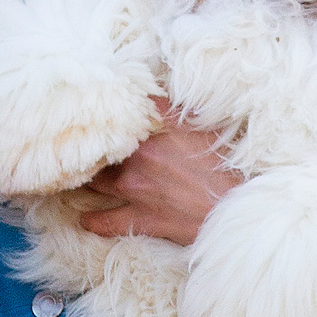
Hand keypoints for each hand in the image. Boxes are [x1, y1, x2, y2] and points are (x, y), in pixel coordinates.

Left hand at [79, 102, 235, 246]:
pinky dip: (92, 220)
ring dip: (86, 177)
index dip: (105, 111)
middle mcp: (139, 156)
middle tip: (80, 145)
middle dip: (92, 146)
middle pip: (101, 147)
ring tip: (76, 176)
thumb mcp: (206, 125)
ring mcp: (137, 189)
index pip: (119, 113)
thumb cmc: (229, 165)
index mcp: (156, 128)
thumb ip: (174, 110)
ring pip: (95, 180)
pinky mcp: (143, 219)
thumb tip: (151, 95)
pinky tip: (84, 218)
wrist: (240, 207)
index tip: (91, 110)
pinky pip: (105, 222)